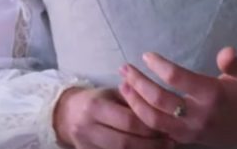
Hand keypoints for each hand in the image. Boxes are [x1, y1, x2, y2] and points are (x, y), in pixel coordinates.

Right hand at [53, 86, 173, 148]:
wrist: (65, 115)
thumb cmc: (95, 100)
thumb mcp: (111, 93)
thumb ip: (133, 99)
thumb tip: (161, 106)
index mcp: (96, 107)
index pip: (128, 120)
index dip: (150, 126)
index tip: (168, 127)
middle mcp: (89, 127)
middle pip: (126, 141)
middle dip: (151, 144)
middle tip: (170, 143)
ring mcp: (87, 145)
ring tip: (163, 148)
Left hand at [118, 48, 236, 148]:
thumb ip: (234, 63)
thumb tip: (227, 51)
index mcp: (213, 94)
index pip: (178, 78)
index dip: (159, 65)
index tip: (147, 56)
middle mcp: (199, 115)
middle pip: (159, 100)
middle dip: (138, 83)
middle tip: (125, 68)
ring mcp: (191, 131)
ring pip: (154, 119)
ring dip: (135, 102)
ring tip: (123, 86)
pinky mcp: (186, 139)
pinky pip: (158, 131)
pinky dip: (142, 118)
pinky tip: (133, 105)